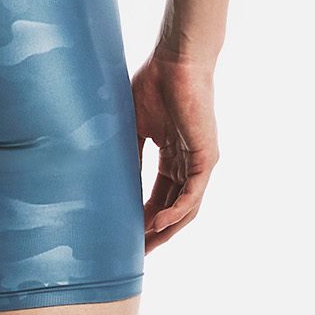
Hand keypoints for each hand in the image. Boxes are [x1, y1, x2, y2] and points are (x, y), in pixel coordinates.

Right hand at [131, 51, 218, 249]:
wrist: (176, 61)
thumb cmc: (154, 83)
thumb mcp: (133, 125)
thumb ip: (127, 152)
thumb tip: (106, 178)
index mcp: (172, 156)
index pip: (160, 196)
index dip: (144, 218)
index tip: (126, 236)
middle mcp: (189, 163)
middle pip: (173, 209)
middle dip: (154, 233)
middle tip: (135, 253)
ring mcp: (200, 162)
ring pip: (185, 208)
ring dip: (165, 229)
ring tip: (145, 246)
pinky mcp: (207, 157)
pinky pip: (192, 193)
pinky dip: (176, 211)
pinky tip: (158, 224)